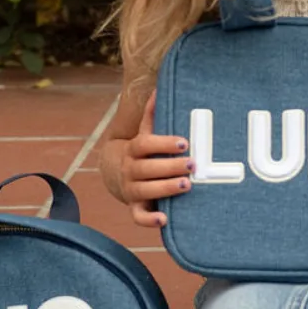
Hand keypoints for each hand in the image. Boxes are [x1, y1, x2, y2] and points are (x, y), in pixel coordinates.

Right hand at [104, 94, 190, 228]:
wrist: (115, 173)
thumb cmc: (140, 151)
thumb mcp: (143, 132)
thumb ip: (152, 115)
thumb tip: (159, 88)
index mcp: (133, 150)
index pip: (144, 145)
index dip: (163, 143)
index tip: (184, 143)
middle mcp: (131, 170)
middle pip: (146, 168)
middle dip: (169, 167)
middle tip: (192, 165)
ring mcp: (131, 190)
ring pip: (145, 190)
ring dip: (165, 189)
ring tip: (186, 185)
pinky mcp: (136, 207)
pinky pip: (139, 216)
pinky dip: (149, 220)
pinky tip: (165, 220)